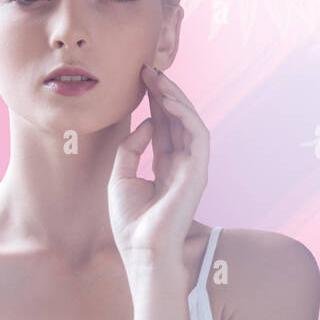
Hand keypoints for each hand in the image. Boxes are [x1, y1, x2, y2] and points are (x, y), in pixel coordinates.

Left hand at [108, 65, 210, 262]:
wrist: (141, 250)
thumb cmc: (131, 222)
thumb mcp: (121, 177)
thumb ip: (131, 148)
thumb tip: (147, 123)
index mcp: (165, 166)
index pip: (163, 125)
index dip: (153, 101)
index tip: (140, 78)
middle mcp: (182, 163)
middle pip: (176, 119)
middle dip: (163, 92)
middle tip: (147, 69)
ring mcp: (192, 167)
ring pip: (190, 122)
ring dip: (175, 97)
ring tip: (157, 78)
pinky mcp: (199, 172)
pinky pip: (198, 135)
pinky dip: (185, 115)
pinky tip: (168, 99)